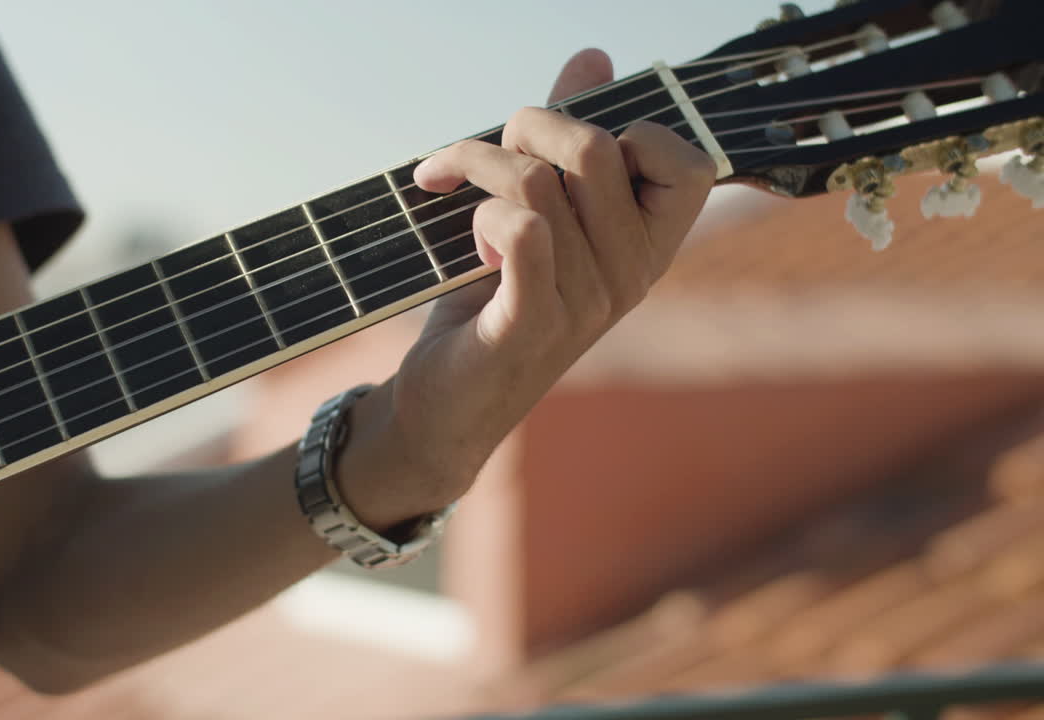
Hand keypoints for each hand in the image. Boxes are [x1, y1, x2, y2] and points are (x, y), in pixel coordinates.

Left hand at [338, 49, 715, 529]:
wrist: (447, 402)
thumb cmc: (495, 299)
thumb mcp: (542, 214)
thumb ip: (569, 140)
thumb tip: (594, 57)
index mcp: (648, 246)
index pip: (689, 162)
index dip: (632, 130)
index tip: (569, 149)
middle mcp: (631, 274)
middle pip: (593, 147)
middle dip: (525, 125)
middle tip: (486, 153)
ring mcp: (586, 303)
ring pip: (536, 181)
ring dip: (477, 165)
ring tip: (452, 188)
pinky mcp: (531, 324)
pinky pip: (520, 231)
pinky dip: (478, 214)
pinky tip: (460, 230)